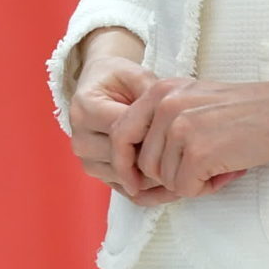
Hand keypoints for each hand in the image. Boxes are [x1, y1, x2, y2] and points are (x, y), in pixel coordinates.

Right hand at [66, 32, 175, 205]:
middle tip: (187, 158)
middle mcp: (81, 138)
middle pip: (124, 159)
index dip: (154, 137)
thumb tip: (170, 120)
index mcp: (86, 108)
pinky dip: (149, 192)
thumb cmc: (119, 79)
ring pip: (125, 178)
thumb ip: (151, 95)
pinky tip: (173, 185)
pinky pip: (124, 190)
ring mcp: (86, 158)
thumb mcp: (137, 76)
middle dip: (156, 159)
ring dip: (154, 178)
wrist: (100, 87)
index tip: (182, 137)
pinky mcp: (97, 173)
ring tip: (184, 170)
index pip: (123, 133)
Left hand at [123, 76, 268, 197]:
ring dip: (191, 180)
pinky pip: (186, 188)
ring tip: (219, 163)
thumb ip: (162, 123)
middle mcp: (164, 105)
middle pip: (143, 163)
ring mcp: (180, 128)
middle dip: (169, 175)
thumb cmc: (244, 111)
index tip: (134, 182)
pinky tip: (226, 170)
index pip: (121, 132)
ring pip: (165, 178)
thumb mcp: (193, 101)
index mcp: (159, 91)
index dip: (124, 163)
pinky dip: (206, 187)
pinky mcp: (198, 152)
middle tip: (201, 168)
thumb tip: (137, 169)